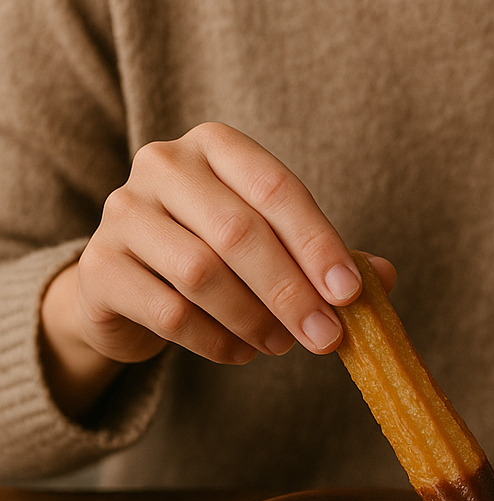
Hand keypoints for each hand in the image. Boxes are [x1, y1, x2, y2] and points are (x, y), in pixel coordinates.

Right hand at [39, 122, 395, 417]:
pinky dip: (217, 342)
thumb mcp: (275, 246)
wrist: (129, 283)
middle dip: (292, 292)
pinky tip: (241, 353)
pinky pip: (171, 314)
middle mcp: (163, 165)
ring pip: (201, 274)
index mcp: (217, 147)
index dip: (318, 244)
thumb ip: (325, 258)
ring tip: (282, 345)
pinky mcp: (101, 268)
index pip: (276, 189)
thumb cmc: (218, 255)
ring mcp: (123, 213)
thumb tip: (384, 278)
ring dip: (255, 319)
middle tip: (327, 337)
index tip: (350, 294)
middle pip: (238, 232)